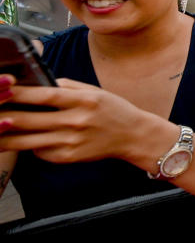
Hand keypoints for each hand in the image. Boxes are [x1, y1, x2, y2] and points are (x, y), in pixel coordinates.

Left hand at [0, 78, 147, 162]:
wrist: (133, 136)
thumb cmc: (113, 110)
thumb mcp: (94, 91)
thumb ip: (66, 87)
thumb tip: (38, 85)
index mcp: (83, 101)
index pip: (44, 96)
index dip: (19, 93)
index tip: (3, 89)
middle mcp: (76, 122)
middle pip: (29, 120)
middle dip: (4, 116)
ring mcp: (71, 142)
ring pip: (27, 140)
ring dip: (5, 137)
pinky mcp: (68, 157)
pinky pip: (39, 151)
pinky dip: (30, 145)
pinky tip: (26, 139)